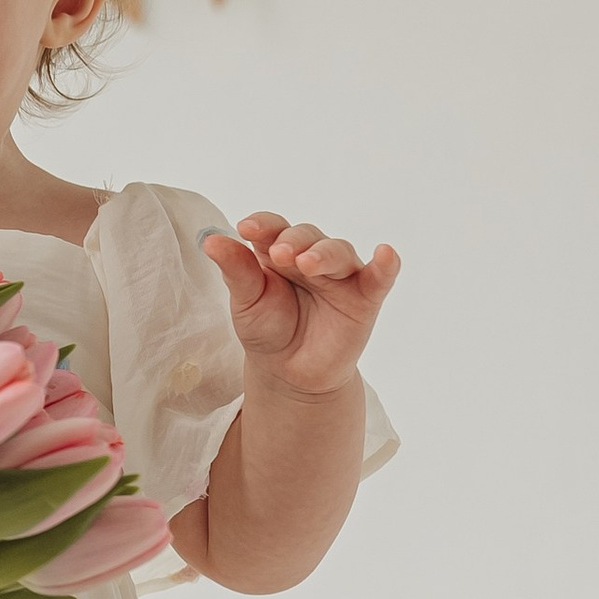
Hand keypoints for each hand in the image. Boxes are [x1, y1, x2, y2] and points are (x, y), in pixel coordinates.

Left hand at [203, 215, 400, 397]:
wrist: (289, 373)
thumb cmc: (268, 330)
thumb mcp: (246, 302)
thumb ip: (235, 271)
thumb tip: (211, 241)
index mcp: (278, 252)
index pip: (273, 228)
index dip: (263, 224)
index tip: (245, 228)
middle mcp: (311, 256)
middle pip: (307, 236)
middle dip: (293, 242)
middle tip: (278, 254)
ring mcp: (340, 275)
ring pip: (339, 252)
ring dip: (324, 253)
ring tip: (307, 263)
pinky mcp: (365, 298)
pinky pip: (380, 277)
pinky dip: (386, 265)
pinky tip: (387, 253)